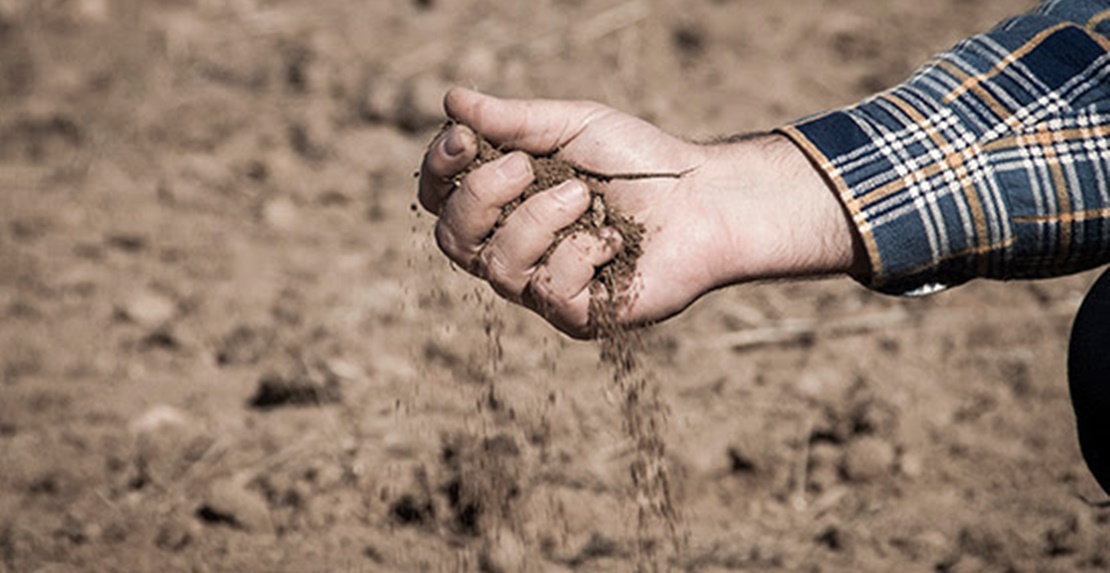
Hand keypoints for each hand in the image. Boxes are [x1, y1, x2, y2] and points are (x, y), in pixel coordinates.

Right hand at [418, 88, 863, 337]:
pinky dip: (582, 254)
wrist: (705, 199)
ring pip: (498, 267)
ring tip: (585, 196)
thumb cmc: (639, 161)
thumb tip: (451, 99)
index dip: (438, 171)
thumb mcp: (573, 126)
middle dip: (481, 196)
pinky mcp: (577, 316)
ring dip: (540, 220)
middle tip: (527, 165)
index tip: (462, 138)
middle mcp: (513, 249)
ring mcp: (541, 287)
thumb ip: (514, 119)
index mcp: (504, 203)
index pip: (441, 198)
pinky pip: (549, 292)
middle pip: (452, 238)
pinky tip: (614, 239)